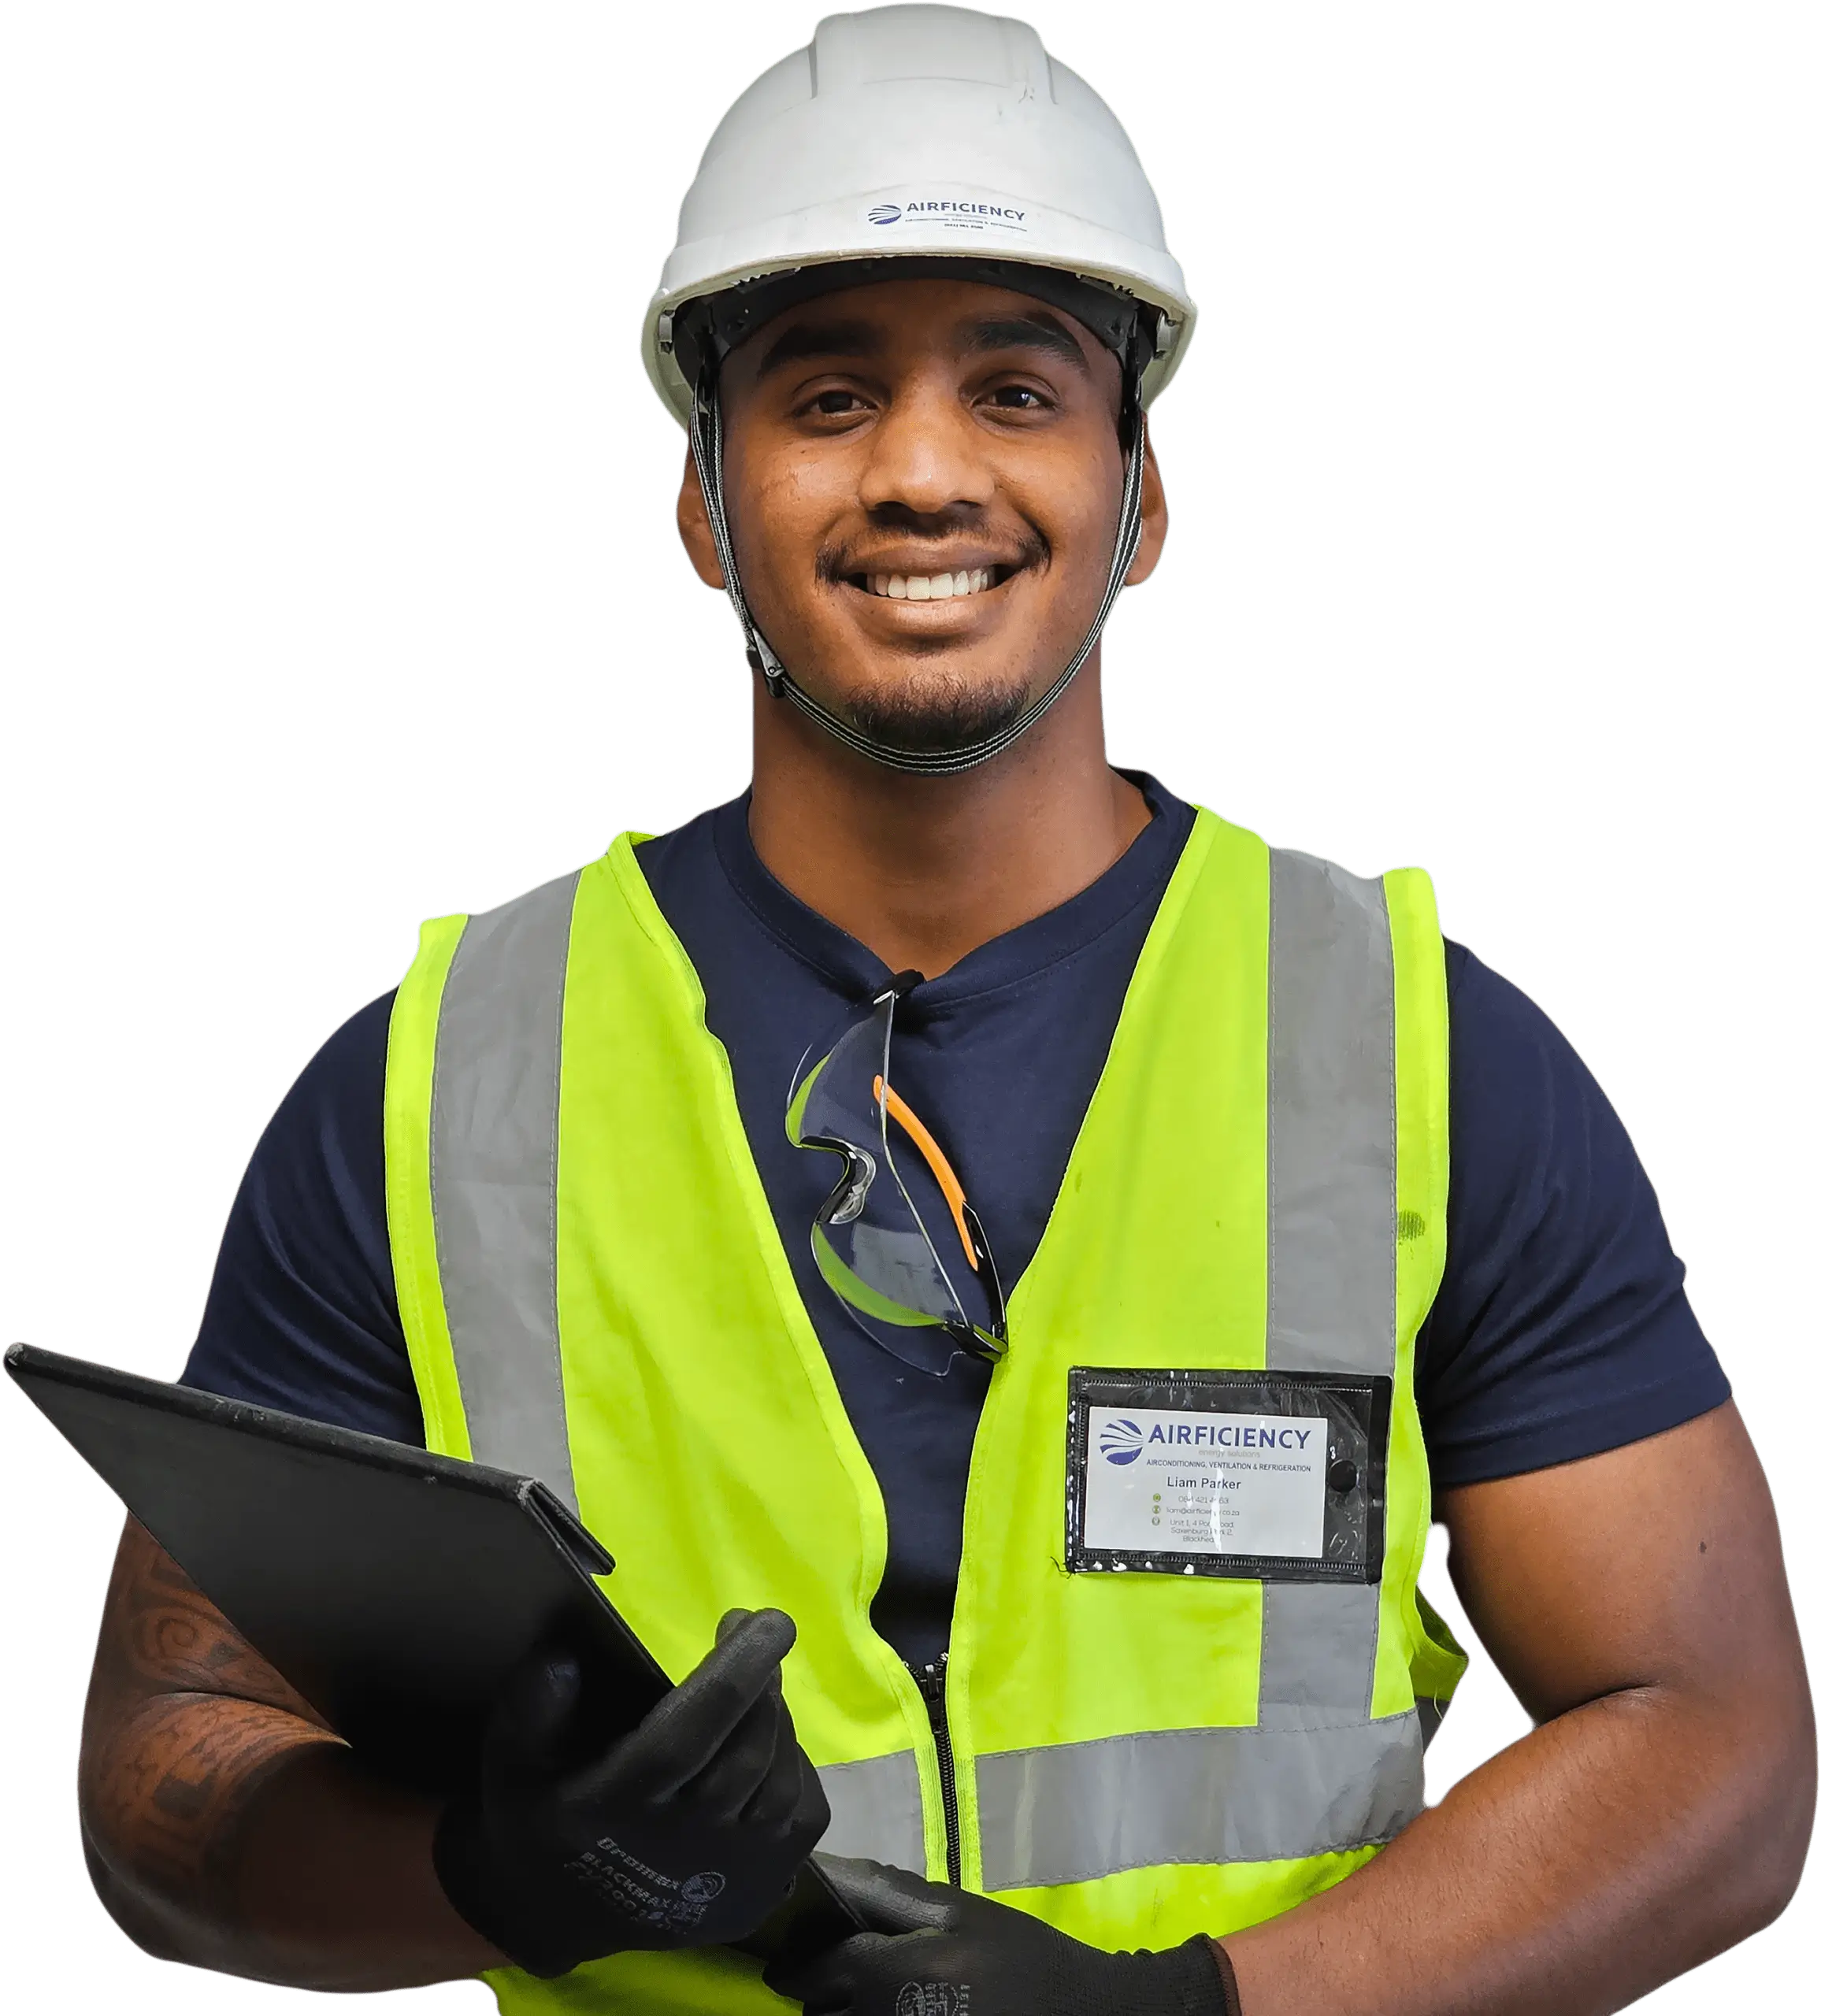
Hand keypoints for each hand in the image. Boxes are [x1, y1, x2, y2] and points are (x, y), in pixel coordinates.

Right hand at [434, 1609, 828, 1977]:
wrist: (559, 1917)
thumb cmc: (540, 1820)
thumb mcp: (511, 1764)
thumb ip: (530, 1709)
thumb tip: (566, 1659)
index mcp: (621, 1807)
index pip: (691, 1730)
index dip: (735, 1670)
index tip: (761, 1617)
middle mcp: (684, 1844)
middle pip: (748, 1746)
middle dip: (761, 1678)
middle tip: (755, 1634)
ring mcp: (729, 1873)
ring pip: (782, 1776)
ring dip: (778, 1718)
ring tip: (758, 1686)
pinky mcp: (759, 1890)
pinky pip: (804, 1812)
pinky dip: (797, 1764)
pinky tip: (769, 1740)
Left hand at [766, 1857, 1235, 2015]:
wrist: (1079, 2014)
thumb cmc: (1018, 1955)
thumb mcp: (957, 1910)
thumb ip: (887, 1894)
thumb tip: (826, 1874)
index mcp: (889, 1975)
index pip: (808, 1970)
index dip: (797, 1952)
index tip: (796, 1938)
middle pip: (818, 2010)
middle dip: (820, 1986)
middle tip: (838, 1960)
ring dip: (843, 2008)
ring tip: (867, 1986)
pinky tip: (901, 2003)